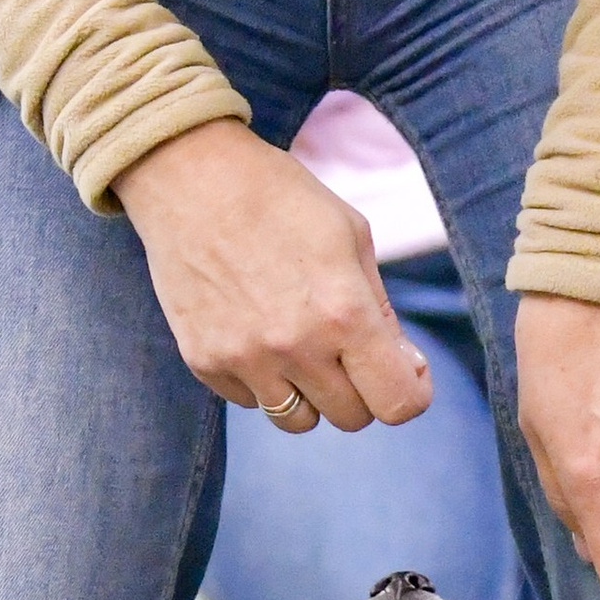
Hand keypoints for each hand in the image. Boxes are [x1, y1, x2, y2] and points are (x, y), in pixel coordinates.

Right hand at [114, 122, 431, 432]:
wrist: (189, 177)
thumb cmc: (281, 197)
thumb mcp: (352, 236)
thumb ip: (382, 310)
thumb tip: (408, 368)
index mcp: (344, 313)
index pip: (398, 403)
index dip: (410, 390)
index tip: (404, 368)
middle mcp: (295, 347)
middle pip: (352, 418)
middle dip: (360, 388)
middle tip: (345, 346)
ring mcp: (244, 359)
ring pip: (298, 422)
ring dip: (310, 395)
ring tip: (300, 346)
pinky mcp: (204, 362)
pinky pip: (249, 401)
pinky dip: (261, 380)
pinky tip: (255, 330)